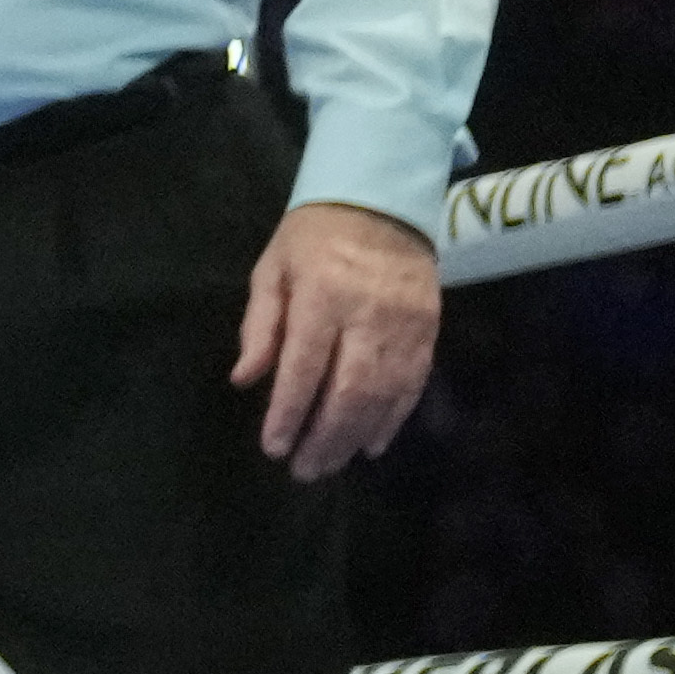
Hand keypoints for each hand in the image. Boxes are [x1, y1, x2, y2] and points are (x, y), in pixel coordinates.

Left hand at [235, 201, 440, 478]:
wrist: (384, 202)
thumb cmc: (313, 237)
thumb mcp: (272, 269)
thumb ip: (260, 325)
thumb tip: (245, 379)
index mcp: (321, 297)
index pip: (304, 367)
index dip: (289, 412)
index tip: (274, 447)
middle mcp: (367, 316)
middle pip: (348, 390)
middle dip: (324, 437)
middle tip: (304, 471)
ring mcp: (404, 326)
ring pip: (383, 394)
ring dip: (356, 437)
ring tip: (332, 465)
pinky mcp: (429, 330)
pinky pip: (413, 384)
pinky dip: (394, 419)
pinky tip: (372, 444)